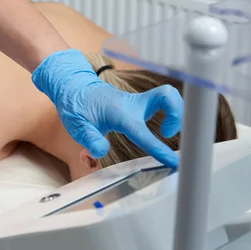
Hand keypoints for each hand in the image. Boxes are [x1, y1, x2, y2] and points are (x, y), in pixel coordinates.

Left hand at [32, 49, 182, 167]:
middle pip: (167, 96)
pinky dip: (169, 112)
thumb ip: (89, 138)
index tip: (175, 163)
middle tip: (169, 133)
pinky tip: (160, 128)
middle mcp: (132, 104)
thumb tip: (100, 151)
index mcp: (119, 113)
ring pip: (168, 96)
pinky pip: (162, 102)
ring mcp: (137, 101)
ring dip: (176, 112)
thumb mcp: (76, 125)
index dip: (159, 148)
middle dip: (178, 113)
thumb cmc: (76, 107)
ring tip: (166, 132)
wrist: (73, 86)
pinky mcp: (140, 102)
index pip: (143, 132)